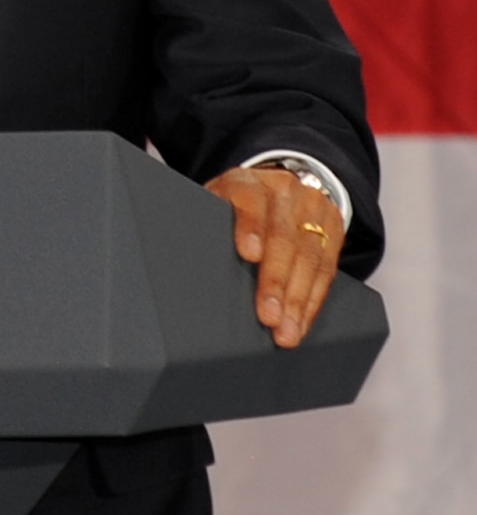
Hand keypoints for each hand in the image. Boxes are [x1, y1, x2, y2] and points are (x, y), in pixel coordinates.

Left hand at [205, 166, 344, 348]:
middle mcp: (284, 191)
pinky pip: (326, 269)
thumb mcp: (215, 204)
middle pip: (284, 236)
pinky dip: (312, 301)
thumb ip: (206, 225)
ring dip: (298, 301)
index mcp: (247, 182)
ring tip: (287, 332)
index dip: (250, 227)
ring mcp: (312, 208)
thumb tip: (181, 262)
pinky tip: (301, 322)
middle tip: (269, 316)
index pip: (250, 200)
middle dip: (276, 281)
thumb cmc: (234, 207)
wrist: (276, 186)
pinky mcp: (333, 227)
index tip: (248, 254)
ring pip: (309, 257)